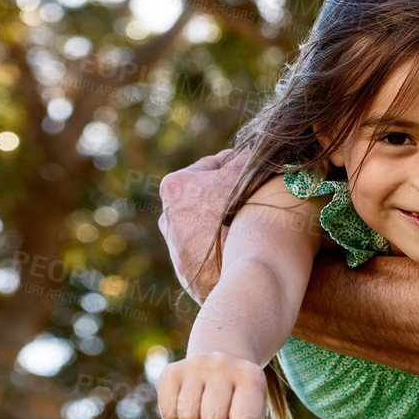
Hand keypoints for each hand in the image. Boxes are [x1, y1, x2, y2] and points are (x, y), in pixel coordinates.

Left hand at [157, 145, 251, 301]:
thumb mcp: (240, 176)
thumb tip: (250, 149)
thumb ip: (243, 159)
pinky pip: (206, 247)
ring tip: (246, 222)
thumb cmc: (233, 215)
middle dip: (226, 193)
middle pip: (204, 194)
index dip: (234, 163)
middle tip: (251, 194)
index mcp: (174, 186)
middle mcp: (167, 215)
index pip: (210, 165)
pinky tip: (239, 243)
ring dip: (222, 219)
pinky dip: (220, 243)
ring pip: (204, 222)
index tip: (252, 167)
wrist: (236, 269)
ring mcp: (174, 243)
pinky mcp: (184, 267)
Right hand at [157, 352, 266, 418]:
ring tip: (203, 408)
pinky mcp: (172, 371)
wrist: (220, 372)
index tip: (239, 416)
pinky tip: (187, 405)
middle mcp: (223, 363)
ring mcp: (196, 364)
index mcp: (251, 376)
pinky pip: (169, 415)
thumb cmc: (238, 409)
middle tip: (219, 411)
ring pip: (188, 418)